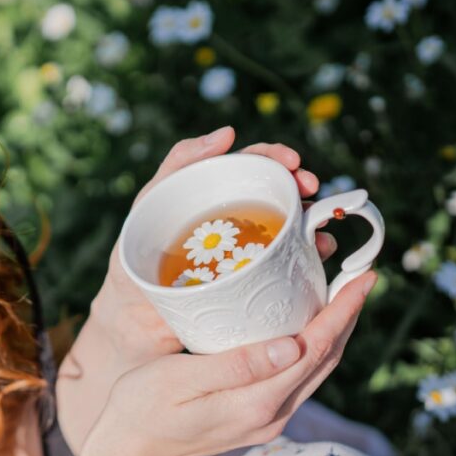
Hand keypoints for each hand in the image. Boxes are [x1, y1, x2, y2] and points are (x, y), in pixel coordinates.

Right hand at [78, 270, 376, 455]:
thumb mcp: (181, 379)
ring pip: (316, 371)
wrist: (128, 450)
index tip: (364, 277)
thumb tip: (294, 347)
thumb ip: (237, 365)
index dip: (343, 311)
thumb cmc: (142, 406)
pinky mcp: (256, 417)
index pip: (315, 349)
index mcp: (257, 402)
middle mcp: (272, 414)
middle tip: (362, 276)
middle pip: (326, 360)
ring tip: (342, 296)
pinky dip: (311, 347)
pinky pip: (298, 378)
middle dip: (347, 317)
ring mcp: (267, 419)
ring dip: (334, 332)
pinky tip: (305, 327)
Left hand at [91, 125, 335, 367]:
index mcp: (213, 195)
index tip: (292, 162)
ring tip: (322, 228)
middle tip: (312, 190)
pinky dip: (309, 256)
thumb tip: (228, 132)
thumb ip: (179, 164)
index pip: (251, 165)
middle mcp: (236, 218)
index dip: (275, 158)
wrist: (133, 323)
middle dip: (301, 187)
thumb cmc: (134, 258)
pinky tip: (319, 255)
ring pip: (290, 228)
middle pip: (277, 193)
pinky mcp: (255, 282)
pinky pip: (288, 265)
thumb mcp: (149, 204)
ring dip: (314, 222)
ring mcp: (247, 251)